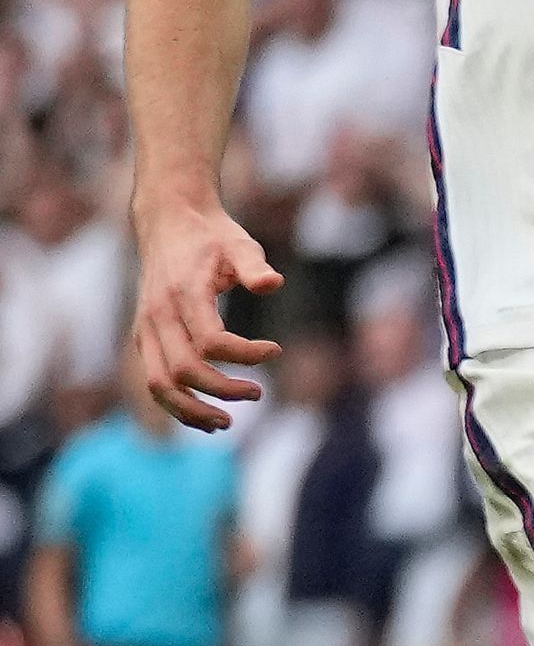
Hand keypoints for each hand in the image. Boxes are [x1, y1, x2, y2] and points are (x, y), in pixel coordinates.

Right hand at [125, 197, 280, 429]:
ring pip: (158, 385)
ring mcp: (146, 330)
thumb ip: (254, 266)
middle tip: (258, 393)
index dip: (245, 354)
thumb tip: (272, 284)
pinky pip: (154, 381)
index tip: (275, 349)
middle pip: (183, 371)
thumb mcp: (240, 244)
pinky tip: (206, 418)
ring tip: (227, 423)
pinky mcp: (145, 338)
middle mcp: (158, 316)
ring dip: (191, 410)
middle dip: (222, 390)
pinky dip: (176, 405)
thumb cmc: (212, 236)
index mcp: (183, 295)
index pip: (211, 342)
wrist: (168, 222)